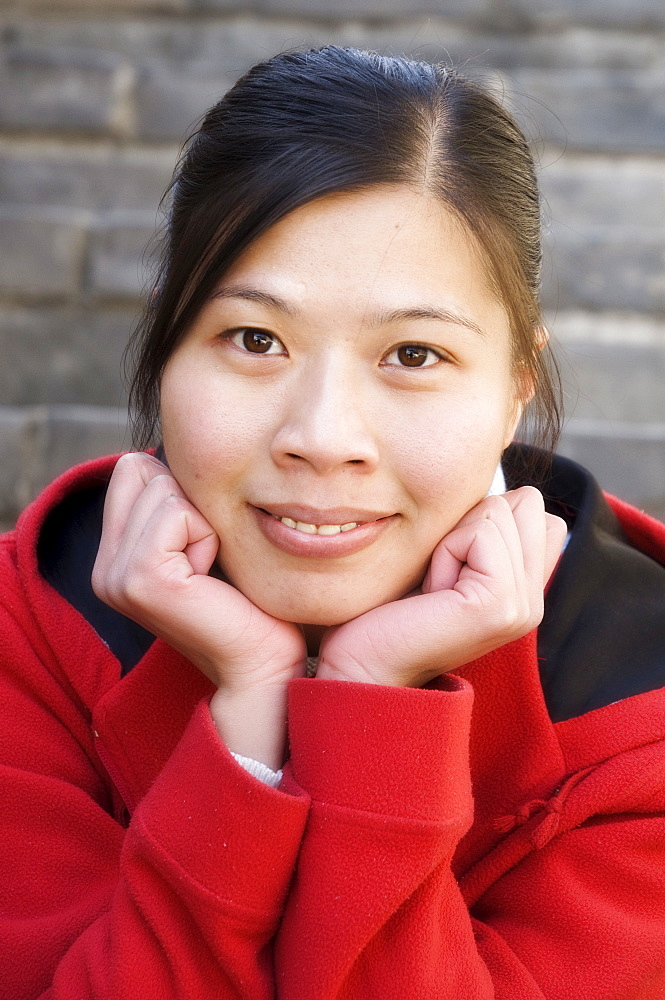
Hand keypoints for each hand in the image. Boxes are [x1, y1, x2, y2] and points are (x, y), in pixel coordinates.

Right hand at [92, 453, 306, 767]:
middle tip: (208, 560)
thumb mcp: (202, 541)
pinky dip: (207, 535)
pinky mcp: (140, 580)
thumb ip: (177, 502)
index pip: (133, 467)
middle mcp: (103, 568)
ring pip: (162, 487)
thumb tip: (173, 448)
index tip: (202, 544)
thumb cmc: (246, 601)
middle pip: (143, 469)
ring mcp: (115, 576)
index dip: (181, 491)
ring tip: (211, 571)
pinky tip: (211, 577)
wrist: (263, 662)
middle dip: (190, 504)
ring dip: (203, 522)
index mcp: (113, 558)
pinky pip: (178, 513)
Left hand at [316, 487, 566, 688]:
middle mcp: (534, 601)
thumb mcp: (448, 559)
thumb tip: (506, 491)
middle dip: (471, 524)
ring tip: (434, 587)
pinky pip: (481, 533)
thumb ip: (486, 532)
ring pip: (499, 510)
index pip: (537, 511)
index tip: (450, 564)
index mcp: (528, 591)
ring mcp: (523, 606)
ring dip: (452, 539)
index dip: (484, 519)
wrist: (363, 664)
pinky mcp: (500, 605)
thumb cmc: (391, 609)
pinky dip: (445, 550)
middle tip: (441, 575)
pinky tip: (431, 591)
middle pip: (525, 503)